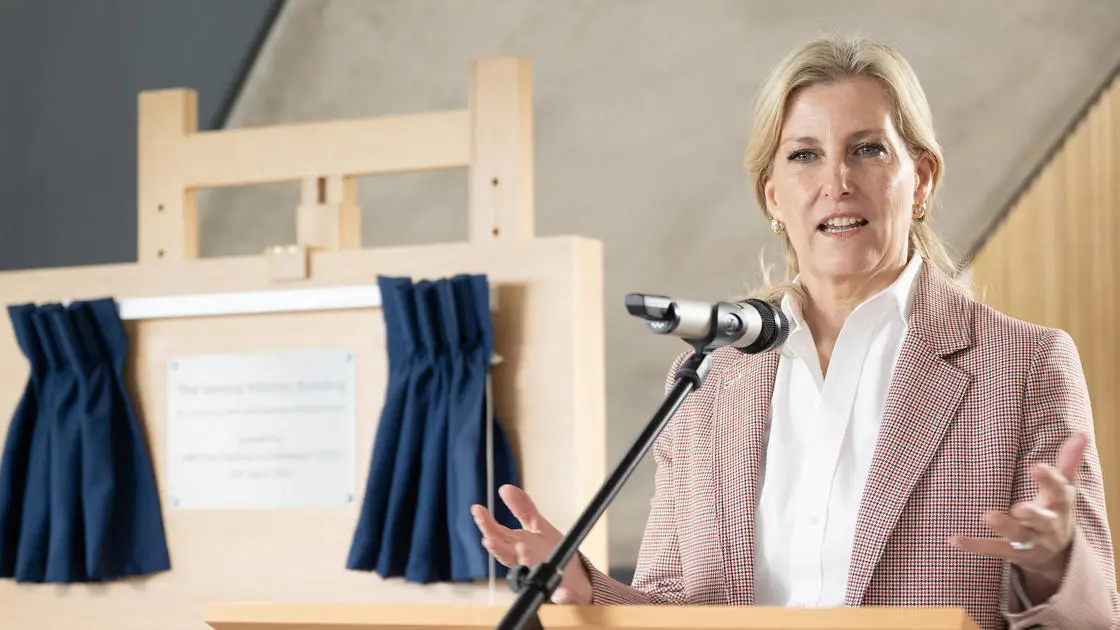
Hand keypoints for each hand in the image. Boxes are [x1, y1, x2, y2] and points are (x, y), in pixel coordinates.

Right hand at [471, 484, 592, 604]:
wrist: (572, 577)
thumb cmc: (549, 551)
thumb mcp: (537, 525)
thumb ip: (522, 508)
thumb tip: (505, 488)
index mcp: (517, 547)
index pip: (497, 535)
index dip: (486, 524)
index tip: (478, 510)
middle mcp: (523, 562)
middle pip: (505, 554)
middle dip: (496, 546)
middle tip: (488, 538)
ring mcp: (540, 577)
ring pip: (526, 573)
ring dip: (523, 560)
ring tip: (522, 547)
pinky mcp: (559, 592)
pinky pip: (561, 595)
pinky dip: (561, 594)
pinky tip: (562, 591)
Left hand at [950, 433, 1087, 599]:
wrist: (1058, 555)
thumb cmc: (1056, 509)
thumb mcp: (1064, 487)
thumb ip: (1069, 461)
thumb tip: (1082, 433)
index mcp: (1060, 505)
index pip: (1059, 491)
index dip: (1049, 480)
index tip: (1036, 466)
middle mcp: (1048, 525)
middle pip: (1042, 520)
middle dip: (1032, 514)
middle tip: (1019, 507)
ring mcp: (1030, 541)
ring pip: (1018, 536)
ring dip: (1004, 527)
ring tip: (988, 516)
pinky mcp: (1012, 552)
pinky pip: (993, 548)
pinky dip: (974, 545)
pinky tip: (953, 539)